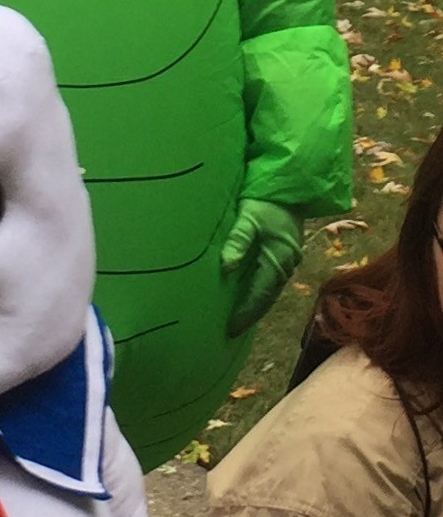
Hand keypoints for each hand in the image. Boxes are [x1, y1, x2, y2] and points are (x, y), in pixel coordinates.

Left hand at [221, 199, 304, 336]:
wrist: (291, 184)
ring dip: (256, 307)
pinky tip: (250, 300)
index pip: (259, 295)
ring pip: (271, 292)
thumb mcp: (248, 217)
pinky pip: (272, 283)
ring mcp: (289, 261)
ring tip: (239, 321)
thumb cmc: (266, 200)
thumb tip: (225, 268)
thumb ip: (237, 241)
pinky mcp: (286, 256)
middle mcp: (287, 264)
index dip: (245, 313)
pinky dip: (261, 295)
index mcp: (278, 259)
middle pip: (267, 299)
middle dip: (250, 316)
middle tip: (231, 332)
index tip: (230, 328)